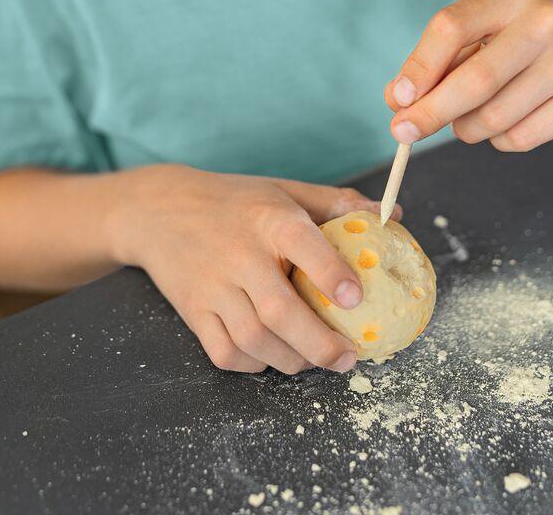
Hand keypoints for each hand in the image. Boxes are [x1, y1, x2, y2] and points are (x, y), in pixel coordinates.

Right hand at [112, 165, 400, 374]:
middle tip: (348, 358)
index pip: (303, 245)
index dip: (332, 275)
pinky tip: (273, 356)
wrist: (158, 209)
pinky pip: (225, 352)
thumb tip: (394, 214)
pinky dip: (254, 363)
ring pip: (254, 338)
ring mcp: (212, 286)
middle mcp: (239, 254)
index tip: (357, 299)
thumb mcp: (284, 190)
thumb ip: (338, 204)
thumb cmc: (234, 200)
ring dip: (291, 360)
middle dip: (319, 344)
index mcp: (268, 218)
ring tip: (317, 360)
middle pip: (279, 310)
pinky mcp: (192, 311)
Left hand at [384, 0, 552, 151]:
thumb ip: (440, 64)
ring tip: (473, 120)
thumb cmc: (527, 48)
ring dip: (468, 129)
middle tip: (403, 132)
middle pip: (473, 79)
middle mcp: (545, 20)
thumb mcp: (486, 37)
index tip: (397, 98)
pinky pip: (521, 137)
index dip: (419, 66)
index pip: (451, 27)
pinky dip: (500, 140)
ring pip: (493, 116)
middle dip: (431, 112)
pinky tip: (511, 123)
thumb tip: (397, 100)